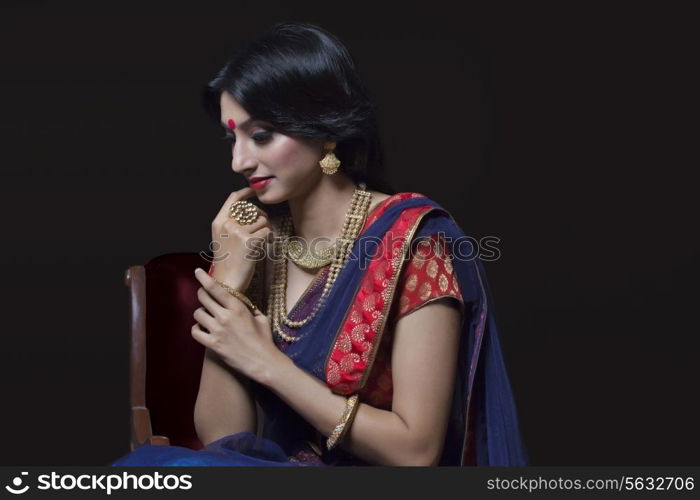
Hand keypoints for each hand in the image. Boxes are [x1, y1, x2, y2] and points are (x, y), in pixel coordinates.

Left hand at [191, 267, 280, 382]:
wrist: (263, 362)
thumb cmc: (264, 340)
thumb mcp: (261, 318)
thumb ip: (250, 309)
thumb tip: (244, 304)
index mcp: (238, 308)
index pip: (215, 289)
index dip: (204, 278)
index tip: (197, 271)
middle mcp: (225, 317)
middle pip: (203, 298)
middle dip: (202, 294)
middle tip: (204, 296)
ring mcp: (217, 331)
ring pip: (197, 314)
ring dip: (201, 313)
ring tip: (207, 316)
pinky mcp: (212, 344)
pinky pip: (195, 332)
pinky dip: (196, 328)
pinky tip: (202, 328)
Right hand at [209, 187, 271, 291]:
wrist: (227, 282)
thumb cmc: (228, 262)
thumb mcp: (223, 239)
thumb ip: (232, 224)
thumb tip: (253, 212)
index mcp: (218, 222)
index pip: (233, 199)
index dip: (246, 193)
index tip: (254, 191)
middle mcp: (227, 225)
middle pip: (251, 209)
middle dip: (261, 216)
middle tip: (263, 228)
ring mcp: (237, 232)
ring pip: (262, 221)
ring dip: (266, 230)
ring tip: (263, 241)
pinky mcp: (249, 241)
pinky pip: (267, 232)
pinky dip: (270, 238)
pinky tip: (265, 246)